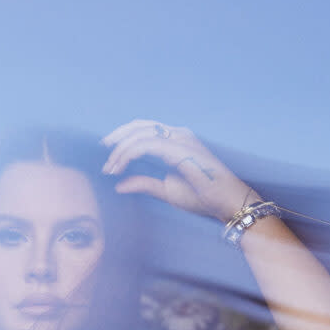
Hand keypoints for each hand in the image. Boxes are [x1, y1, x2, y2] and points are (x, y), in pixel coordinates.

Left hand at [100, 118, 259, 222]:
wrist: (226, 203)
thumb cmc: (202, 196)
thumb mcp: (166, 190)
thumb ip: (144, 184)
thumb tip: (119, 185)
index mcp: (176, 140)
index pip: (145, 130)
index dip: (123, 138)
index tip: (108, 156)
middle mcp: (179, 134)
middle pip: (141, 125)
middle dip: (118, 136)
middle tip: (103, 151)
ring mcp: (181, 140)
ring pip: (142, 134)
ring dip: (121, 149)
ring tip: (110, 167)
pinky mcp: (181, 150)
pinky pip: (149, 145)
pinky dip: (130, 154)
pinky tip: (120, 168)